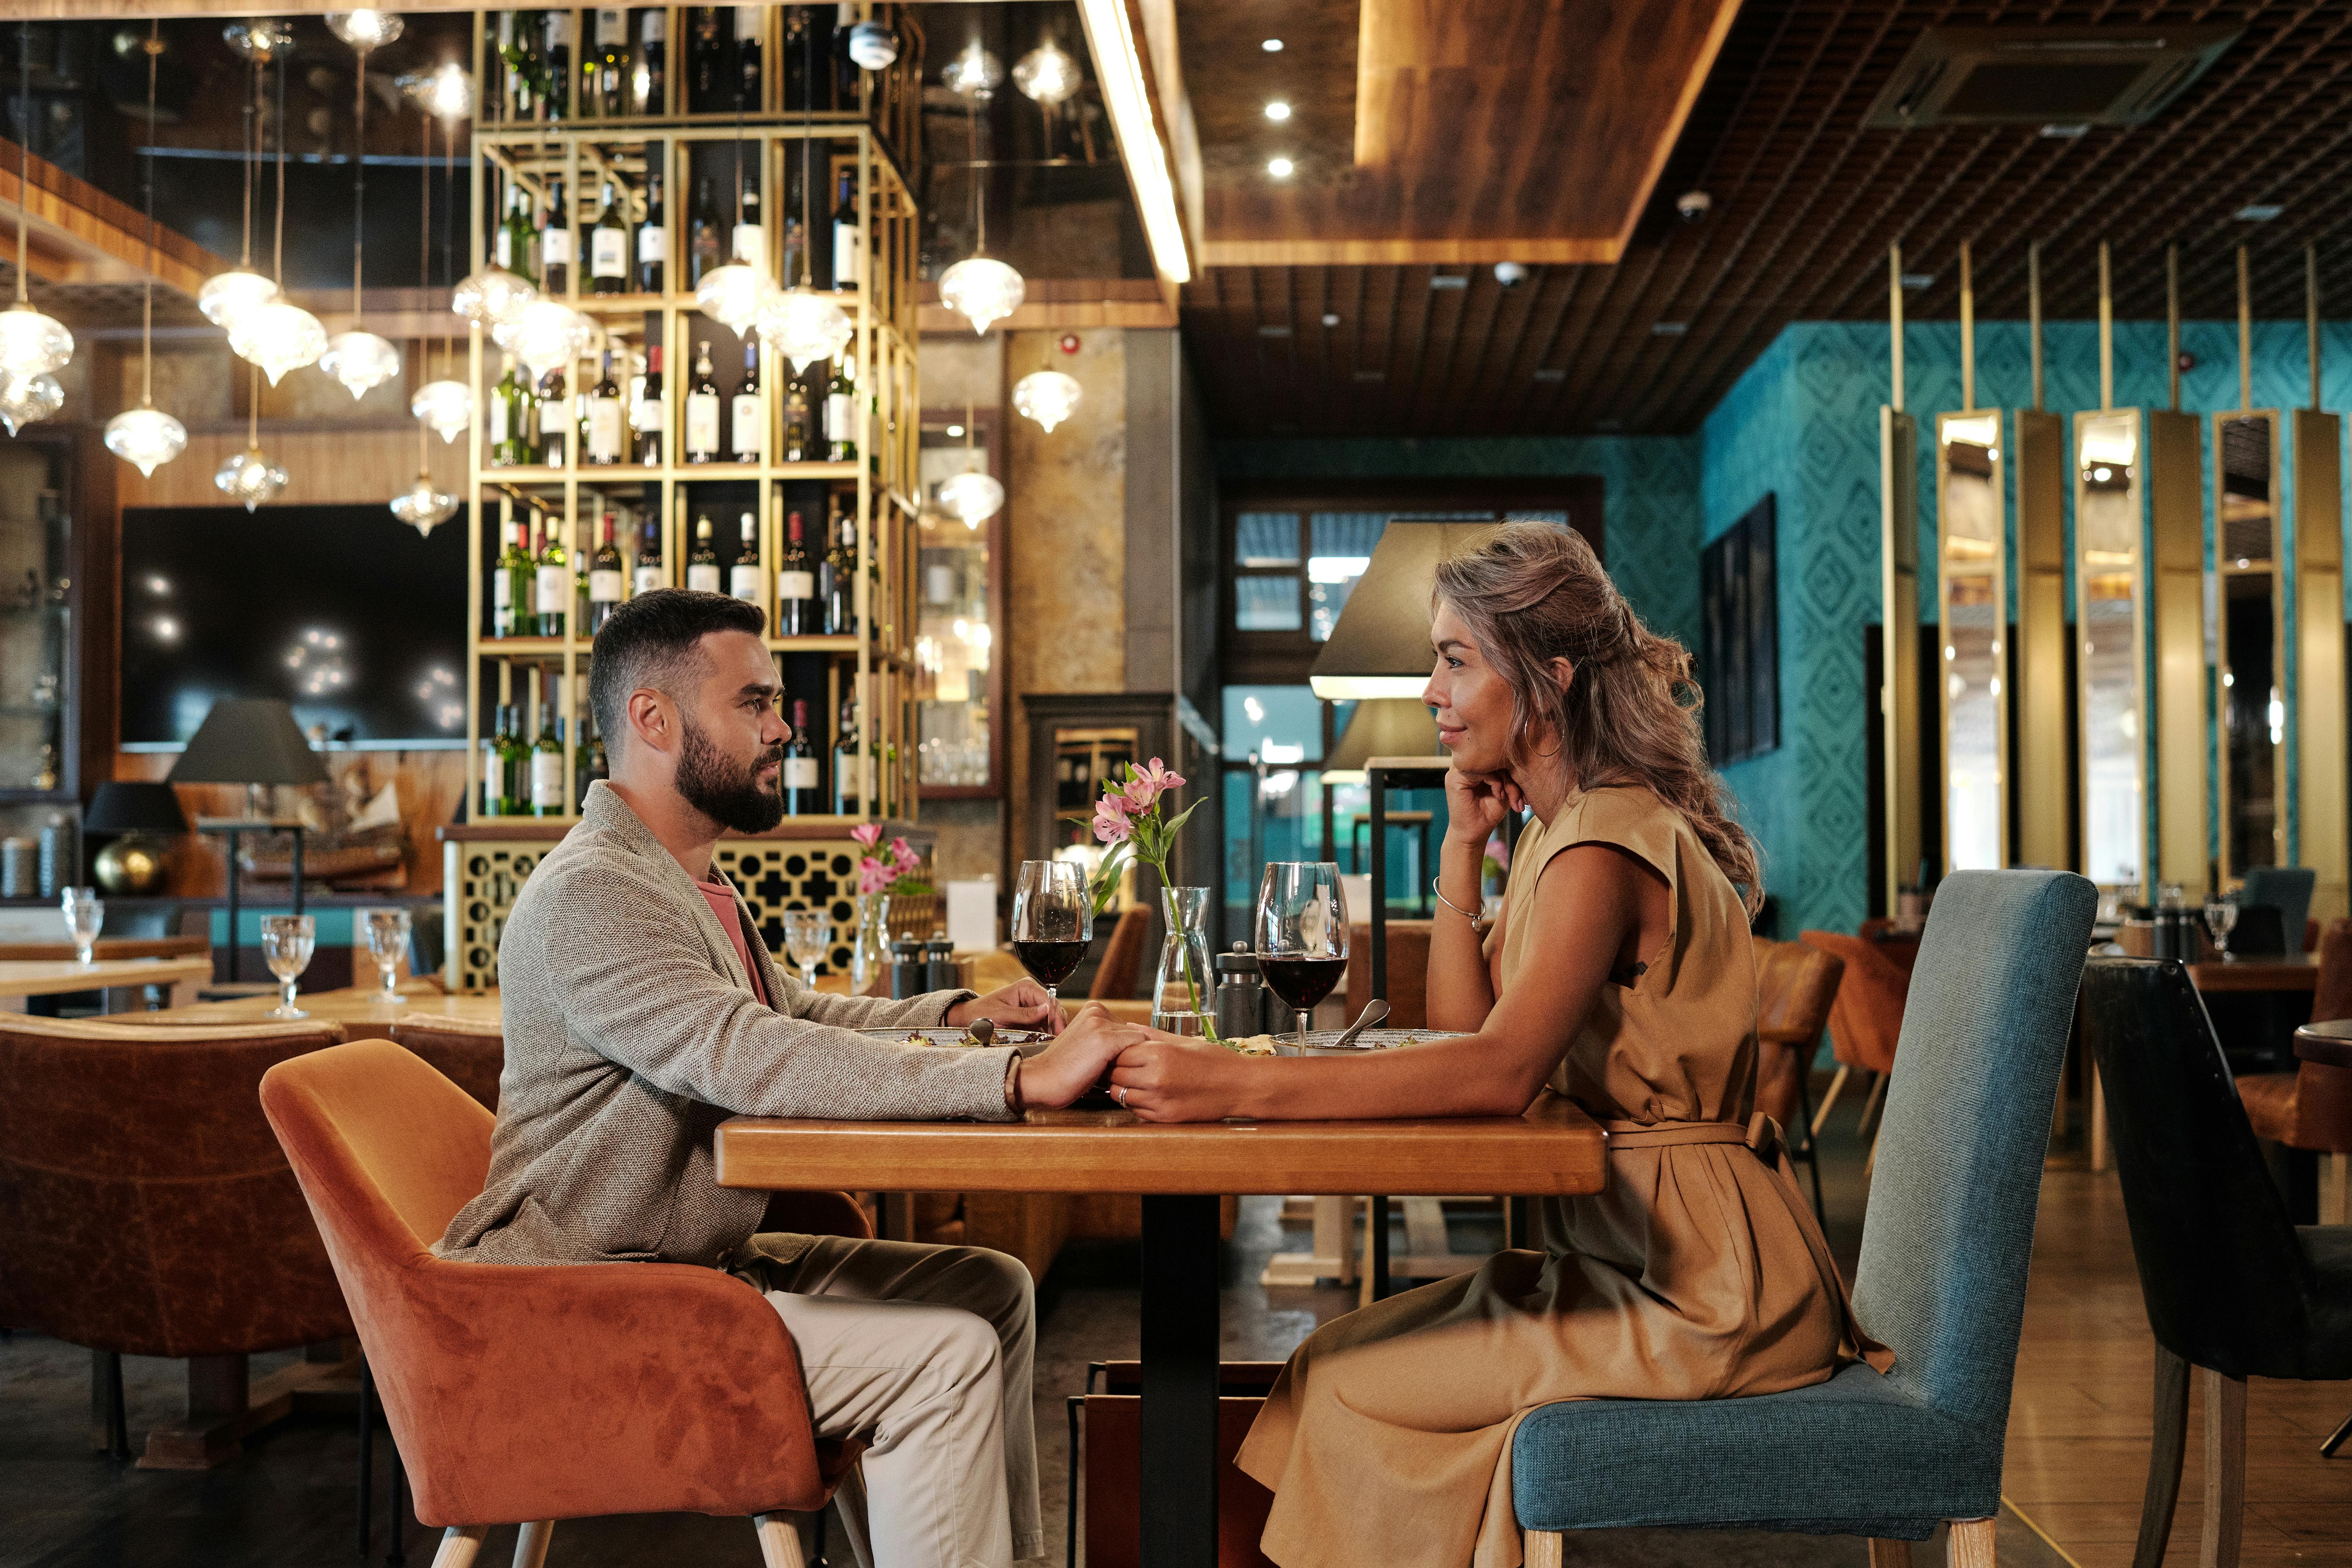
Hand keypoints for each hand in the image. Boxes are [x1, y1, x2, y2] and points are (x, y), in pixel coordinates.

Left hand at [949, 979, 1067, 1034]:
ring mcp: (1033, 1008)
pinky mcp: (1032, 1021)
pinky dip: (1047, 1035)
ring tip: (1054, 1044)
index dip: (1055, 1015)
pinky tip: (1047, 1043)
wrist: (969, 1020)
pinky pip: (1044, 1028)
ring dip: (1053, 1031)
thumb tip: (1046, 1009)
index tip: (1059, 1031)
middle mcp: (1033, 995)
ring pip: (1052, 1019)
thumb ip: (1024, 1013)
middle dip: (1057, 1024)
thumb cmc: (981, 1013)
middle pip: (1053, 1009)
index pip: (1048, 999)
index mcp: (1026, 987)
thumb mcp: (1001, 1014)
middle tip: (1058, 1041)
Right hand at [1020, 1003, 1154, 1107]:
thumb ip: (1106, 1036)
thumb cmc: (1063, 1069)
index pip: (1125, 1026)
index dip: (1122, 1047)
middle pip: (1132, 1032)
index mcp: (1092, 1009)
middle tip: (1110, 1069)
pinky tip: (1116, 1072)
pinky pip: (1139, 1045)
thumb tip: (1134, 1045)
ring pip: (1137, 1039)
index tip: (1109, 1062)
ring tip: (1111, 1071)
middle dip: (1127, 1051)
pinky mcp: (1107, 1039)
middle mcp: (1097, 1011)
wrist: (1042, 1080)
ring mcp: (1101, 1024)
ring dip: (1130, 1057)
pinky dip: (1134, 1061)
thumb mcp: (1086, 1043)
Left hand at [1106, 1037, 1251, 1122]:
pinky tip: (1150, 1094)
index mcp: (1159, 1054)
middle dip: (1117, 1070)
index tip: (1123, 1052)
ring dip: (1124, 1088)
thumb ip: (1152, 1035)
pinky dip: (1137, 1103)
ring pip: (1121, 1095)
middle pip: (1115, 1076)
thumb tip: (1128, 1027)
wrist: (1240, 1087)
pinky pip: (1136, 1110)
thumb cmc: (1215, 1060)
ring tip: (1138, 1080)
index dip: (1118, 1053)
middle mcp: (1154, 1078)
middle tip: (1127, 1067)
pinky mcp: (1164, 1117)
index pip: (1118, 1054)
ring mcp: (1158, 1101)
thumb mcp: (1184, 1041)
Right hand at [1443, 765, 1519, 848]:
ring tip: (1506, 796)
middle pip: (1493, 757)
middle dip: (1511, 775)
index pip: (1496, 755)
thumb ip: (1508, 775)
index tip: (1522, 790)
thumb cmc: (1488, 813)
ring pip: (1488, 763)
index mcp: (1474, 765)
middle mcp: (1464, 764)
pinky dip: (1495, 782)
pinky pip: (1480, 770)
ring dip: (1504, 780)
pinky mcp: (1454, 779)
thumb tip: (1521, 760)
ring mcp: (1457, 770)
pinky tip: (1498, 795)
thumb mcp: (1505, 791)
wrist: (1473, 834)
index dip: (1512, 768)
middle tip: (1518, 796)